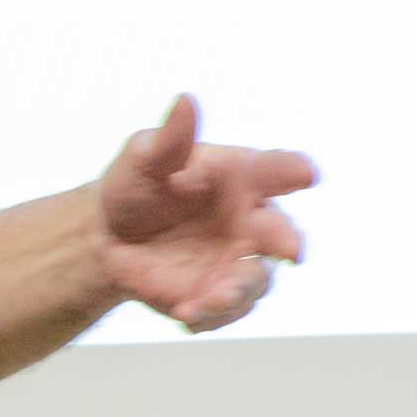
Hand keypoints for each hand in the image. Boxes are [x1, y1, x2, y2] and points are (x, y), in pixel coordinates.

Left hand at [95, 96, 316, 332]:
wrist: (109, 237)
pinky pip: (224, 311)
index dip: (293, 172)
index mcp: (242, 178)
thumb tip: (185, 101)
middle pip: (281, 233)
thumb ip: (169, 138)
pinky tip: (184, 312)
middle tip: (291, 250)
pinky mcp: (217, 296)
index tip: (307, 174)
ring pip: (256, 281)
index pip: (276, 170)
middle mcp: (250, 221)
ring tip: (213, 297)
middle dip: (287, 241)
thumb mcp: (144, 158)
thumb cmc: (137, 186)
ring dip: (240, 290)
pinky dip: (209, 314)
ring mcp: (237, 262)